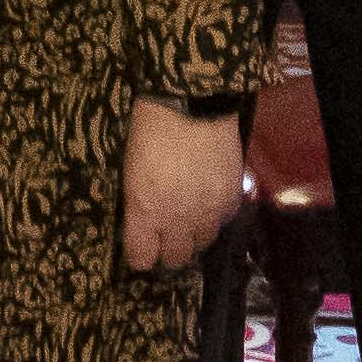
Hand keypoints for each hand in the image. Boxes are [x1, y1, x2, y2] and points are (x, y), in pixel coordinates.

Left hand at [120, 98, 239, 276]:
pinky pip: (223, 222)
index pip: (142, 257)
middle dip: (169, 251)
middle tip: (166, 238)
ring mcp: (207, 212)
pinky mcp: (230, 199)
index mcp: (144, 212)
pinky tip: (209, 201)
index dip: (141, 255)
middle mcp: (177, 221)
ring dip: (195, 235)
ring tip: (190, 220)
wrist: (192, 103)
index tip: (141, 248)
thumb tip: (143, 222)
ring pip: (203, 243)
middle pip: (176, 258)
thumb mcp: (131, 171)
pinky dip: (216, 216)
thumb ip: (138, 204)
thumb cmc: (150, 131)